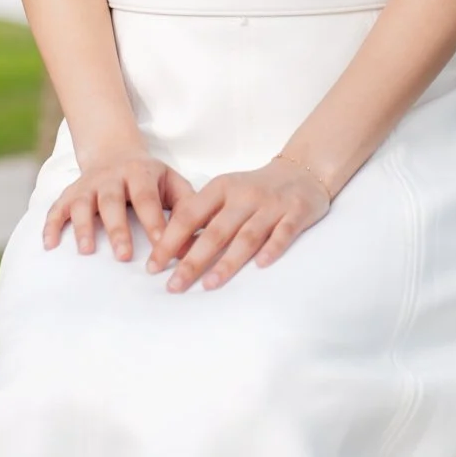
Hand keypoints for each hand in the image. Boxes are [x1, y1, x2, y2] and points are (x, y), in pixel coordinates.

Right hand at [43, 151, 194, 261]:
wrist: (114, 152)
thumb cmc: (150, 179)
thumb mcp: (173, 183)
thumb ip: (186, 207)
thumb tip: (201, 240)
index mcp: (140, 173)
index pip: (147, 198)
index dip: (153, 221)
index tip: (161, 246)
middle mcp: (111, 177)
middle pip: (112, 202)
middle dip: (117, 229)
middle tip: (123, 256)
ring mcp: (88, 185)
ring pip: (81, 204)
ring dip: (83, 227)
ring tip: (87, 251)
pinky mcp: (70, 193)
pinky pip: (56, 208)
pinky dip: (51, 225)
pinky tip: (50, 245)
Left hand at [149, 157, 331, 292]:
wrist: (302, 171)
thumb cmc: (254, 189)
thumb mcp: (224, 193)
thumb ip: (202, 217)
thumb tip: (174, 250)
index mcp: (221, 188)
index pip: (189, 215)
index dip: (170, 241)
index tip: (154, 266)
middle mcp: (245, 195)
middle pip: (215, 231)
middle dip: (193, 260)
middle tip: (174, 285)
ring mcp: (272, 205)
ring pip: (247, 236)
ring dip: (227, 262)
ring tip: (209, 285)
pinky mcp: (297, 213)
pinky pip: (284, 233)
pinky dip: (273, 248)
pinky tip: (261, 266)